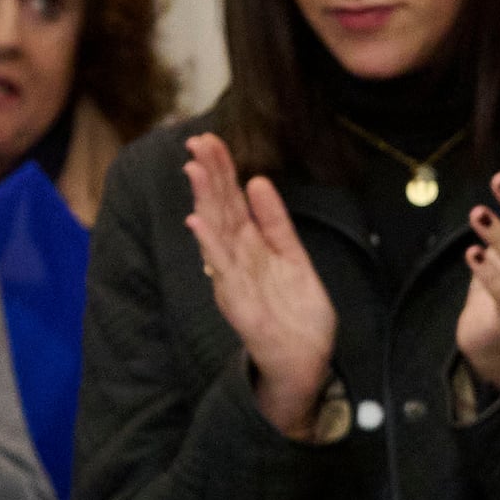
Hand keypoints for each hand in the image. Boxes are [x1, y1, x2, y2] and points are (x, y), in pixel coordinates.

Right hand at [182, 133, 340, 433]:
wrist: (306, 361)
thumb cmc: (295, 313)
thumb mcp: (292, 256)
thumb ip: (275, 221)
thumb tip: (257, 180)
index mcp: (251, 246)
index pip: (232, 200)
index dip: (221, 170)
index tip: (210, 137)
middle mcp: (237, 259)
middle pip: (221, 209)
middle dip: (209, 175)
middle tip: (197, 141)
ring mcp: (235, 280)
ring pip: (216, 233)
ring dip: (203, 200)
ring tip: (192, 169)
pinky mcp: (238, 303)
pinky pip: (222, 270)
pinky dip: (209, 244)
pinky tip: (198, 221)